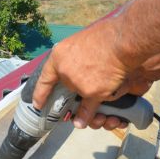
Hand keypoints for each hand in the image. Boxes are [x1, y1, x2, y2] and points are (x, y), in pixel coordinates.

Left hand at [32, 15, 159, 130]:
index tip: (37, 103)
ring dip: (80, 106)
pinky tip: (82, 122)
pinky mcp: (91, 93)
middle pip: (64, 90)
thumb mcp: (82, 40)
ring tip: (84, 105)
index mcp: (59, 55)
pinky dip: (86, 117)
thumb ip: (78, 55)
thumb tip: (82, 64)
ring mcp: (77, 83)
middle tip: (76, 98)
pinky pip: (87, 110)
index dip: (40, 92)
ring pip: (77, 101)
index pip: (45, 77)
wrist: (122, 41)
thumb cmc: (108, 36)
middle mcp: (64, 71)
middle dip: (70, 95)